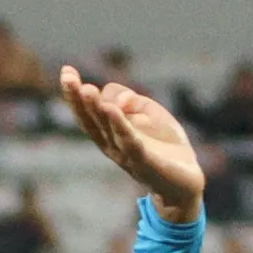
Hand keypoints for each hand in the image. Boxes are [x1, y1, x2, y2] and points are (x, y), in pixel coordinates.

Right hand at [59, 67, 203, 220]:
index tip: (67, 70)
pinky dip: (121, 127)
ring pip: (108, 131)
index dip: (75, 93)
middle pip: (91, 120)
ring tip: (88, 90)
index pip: (88, 111)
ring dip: (97, 110)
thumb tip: (121, 98)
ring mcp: (127, 155)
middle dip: (78, 98)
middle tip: (68, 77)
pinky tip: (112, 111)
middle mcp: (112, 144)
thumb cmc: (163, 144)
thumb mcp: (148, 113)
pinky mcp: (146, 164)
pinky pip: (131, 144)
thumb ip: (132, 100)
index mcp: (110, 131)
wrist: (185, 182)